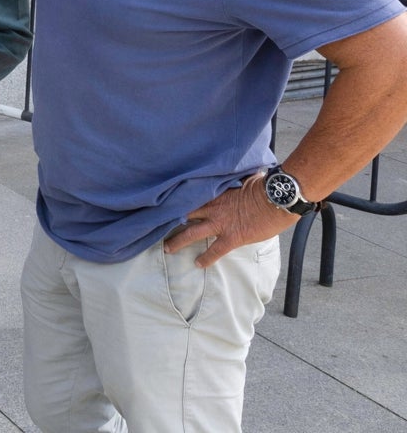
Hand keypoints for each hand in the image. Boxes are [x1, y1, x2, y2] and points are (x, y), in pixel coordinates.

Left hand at [163, 172, 296, 267]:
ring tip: (167, 249)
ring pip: (192, 233)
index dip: (177, 199)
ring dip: (178, 242)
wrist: (279, 198)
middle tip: (156, 225)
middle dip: (169, 220)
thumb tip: (236, 171)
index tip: (164, 201)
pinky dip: (206, 258)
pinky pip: (215, 250)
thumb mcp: (244, 177)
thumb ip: (234, 179)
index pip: (190, 195)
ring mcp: (220, 223)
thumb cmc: (265, 185)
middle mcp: (213, 207)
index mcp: (216, 192)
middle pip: (185, 214)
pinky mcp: (232, 237)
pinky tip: (198, 264)